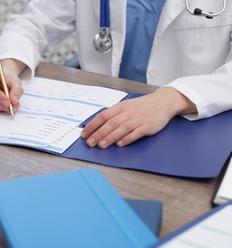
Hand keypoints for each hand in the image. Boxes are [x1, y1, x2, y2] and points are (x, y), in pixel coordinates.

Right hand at [0, 58, 24, 112]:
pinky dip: (0, 108)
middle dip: (1, 104)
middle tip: (13, 107)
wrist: (4, 78)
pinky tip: (7, 106)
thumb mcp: (16, 81)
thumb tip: (14, 101)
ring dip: (2, 108)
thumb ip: (16, 90)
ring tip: (13, 106)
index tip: (8, 102)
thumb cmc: (8, 78)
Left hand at [80, 87, 196, 147]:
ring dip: (111, 137)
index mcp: (120, 107)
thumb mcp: (125, 106)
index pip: (103, 116)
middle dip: (99, 133)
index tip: (84, 134)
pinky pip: (136, 133)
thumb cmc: (141, 106)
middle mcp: (128, 113)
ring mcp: (138, 119)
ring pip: (122, 128)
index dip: (92, 125)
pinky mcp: (148, 126)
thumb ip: (113, 115)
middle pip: (111, 123)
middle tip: (90, 143)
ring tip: (101, 145)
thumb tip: (96, 126)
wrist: (163, 102)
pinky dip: (128, 138)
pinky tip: (120, 144)